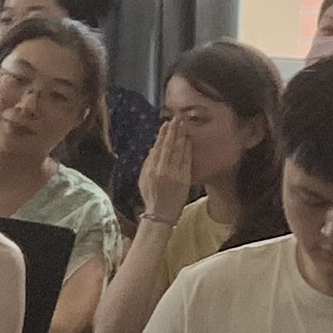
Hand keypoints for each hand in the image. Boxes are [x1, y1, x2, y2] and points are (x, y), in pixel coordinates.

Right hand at [136, 110, 197, 226]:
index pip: (158, 148)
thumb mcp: (142, 180)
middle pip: (169, 146)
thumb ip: (147, 164)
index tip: (166, 124)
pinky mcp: (184, 179)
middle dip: (173, 131)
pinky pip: (186, 160)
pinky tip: (189, 140)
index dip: (163, 135)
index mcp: (151, 170)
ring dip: (181, 136)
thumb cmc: (151, 197)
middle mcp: (162, 170)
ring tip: (184, 125)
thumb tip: (153, 149)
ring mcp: (174, 174)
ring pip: (178, 151)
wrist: (161, 214)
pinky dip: (187, 149)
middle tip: (177, 118)